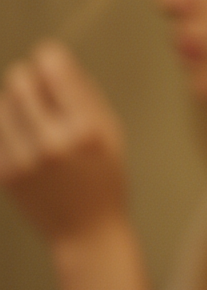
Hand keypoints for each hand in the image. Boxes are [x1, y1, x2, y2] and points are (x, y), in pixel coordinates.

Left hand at [0, 41, 131, 249]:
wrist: (86, 231)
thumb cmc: (105, 179)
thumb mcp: (112, 132)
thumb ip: (85, 95)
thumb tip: (54, 58)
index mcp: (86, 129)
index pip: (52, 68)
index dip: (49, 58)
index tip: (51, 60)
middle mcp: (52, 142)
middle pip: (19, 80)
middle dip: (30, 79)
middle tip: (41, 91)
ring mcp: (23, 159)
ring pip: (1, 103)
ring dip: (15, 103)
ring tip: (33, 119)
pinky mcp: (4, 171)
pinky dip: (7, 126)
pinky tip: (24, 138)